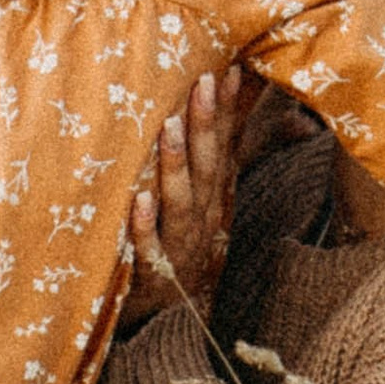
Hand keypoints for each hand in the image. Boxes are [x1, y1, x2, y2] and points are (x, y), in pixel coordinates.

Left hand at [119, 67, 250, 328]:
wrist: (170, 314)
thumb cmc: (183, 240)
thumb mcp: (207, 197)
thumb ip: (221, 151)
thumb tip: (246, 102)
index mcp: (214, 194)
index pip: (225, 145)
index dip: (229, 109)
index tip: (228, 69)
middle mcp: (203, 215)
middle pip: (207, 165)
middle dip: (206, 123)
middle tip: (201, 82)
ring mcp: (180, 243)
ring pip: (182, 201)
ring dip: (176, 164)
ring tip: (169, 128)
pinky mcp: (153, 272)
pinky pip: (149, 247)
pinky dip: (144, 224)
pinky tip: (138, 199)